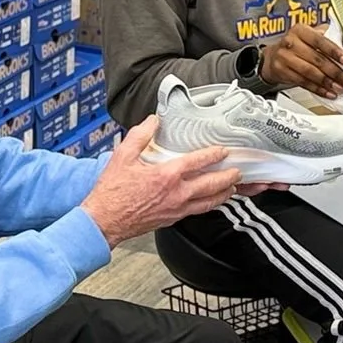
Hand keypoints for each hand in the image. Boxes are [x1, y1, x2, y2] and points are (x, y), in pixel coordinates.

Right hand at [81, 118, 241, 246]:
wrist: (104, 221)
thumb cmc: (112, 192)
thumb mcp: (122, 156)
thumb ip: (140, 136)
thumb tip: (153, 122)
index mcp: (166, 175)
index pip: (198, 162)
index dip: (214, 154)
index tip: (223, 150)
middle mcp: (176, 193)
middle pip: (212, 184)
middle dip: (228, 177)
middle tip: (238, 171)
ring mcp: (176, 208)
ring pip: (210, 202)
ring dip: (224, 193)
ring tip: (233, 187)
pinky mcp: (173, 219)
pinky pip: (199, 211)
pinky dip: (211, 205)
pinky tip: (213, 202)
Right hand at [258, 25, 342, 100]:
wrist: (271, 57)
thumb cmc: (295, 46)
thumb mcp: (307, 37)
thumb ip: (325, 39)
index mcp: (301, 30)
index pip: (320, 41)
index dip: (335, 52)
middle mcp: (291, 42)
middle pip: (317, 59)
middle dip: (336, 72)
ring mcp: (284, 57)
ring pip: (310, 72)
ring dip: (328, 83)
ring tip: (340, 88)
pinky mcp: (282, 71)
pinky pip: (303, 82)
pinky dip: (318, 89)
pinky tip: (328, 92)